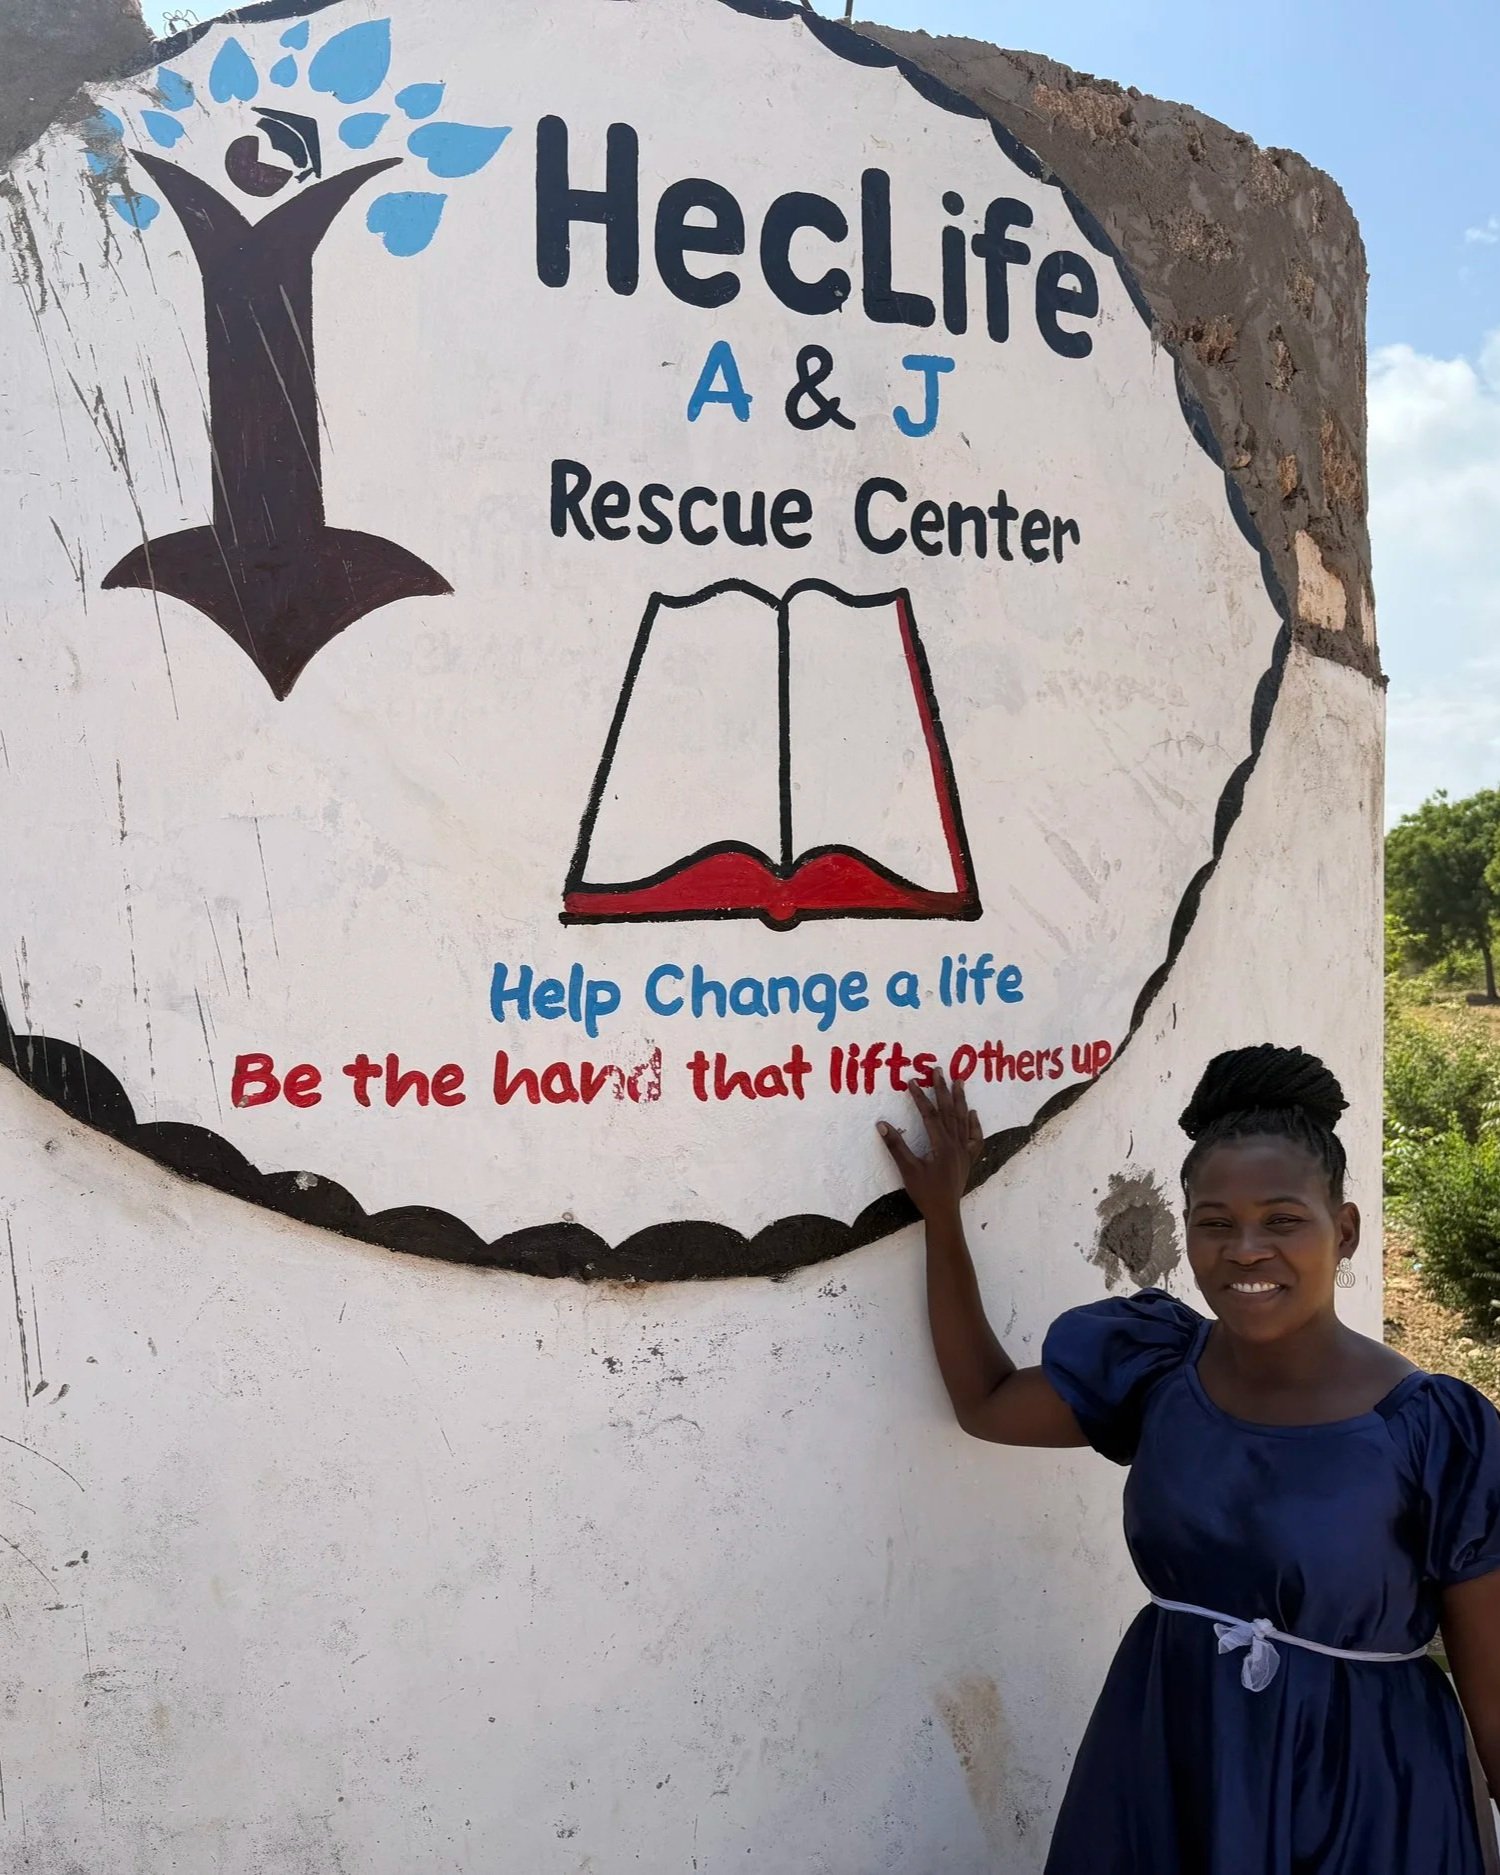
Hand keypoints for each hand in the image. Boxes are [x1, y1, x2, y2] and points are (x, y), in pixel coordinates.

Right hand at [878, 1072, 982, 1219]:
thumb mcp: (908, 1170)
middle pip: (949, 1111)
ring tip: (960, 1081)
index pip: (930, 1115)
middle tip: (939, 1070)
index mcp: (941, 1145)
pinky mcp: (968, 1159)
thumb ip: (896, 1146)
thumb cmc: (925, 1193)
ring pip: (963, 1120)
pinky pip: (974, 1138)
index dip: (920, 1096)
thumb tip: (882, 1124)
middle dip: (943, 1089)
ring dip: (960, 1099)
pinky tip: (972, 1113)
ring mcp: (964, 1151)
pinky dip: (974, 1124)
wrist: (944, 1213)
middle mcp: (956, 1145)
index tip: (912, 1080)